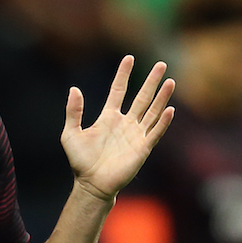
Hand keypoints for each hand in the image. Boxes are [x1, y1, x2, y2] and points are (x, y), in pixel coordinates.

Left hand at [61, 55, 173, 202]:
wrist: (91, 184)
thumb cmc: (80, 161)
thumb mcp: (71, 133)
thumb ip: (73, 111)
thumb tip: (74, 89)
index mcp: (108, 117)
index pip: (119, 90)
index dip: (123, 75)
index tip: (129, 58)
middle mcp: (125, 123)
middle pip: (142, 97)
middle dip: (151, 81)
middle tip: (161, 64)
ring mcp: (135, 135)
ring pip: (152, 111)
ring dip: (161, 97)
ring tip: (170, 81)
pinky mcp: (142, 148)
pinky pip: (155, 132)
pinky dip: (163, 121)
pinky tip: (169, 109)